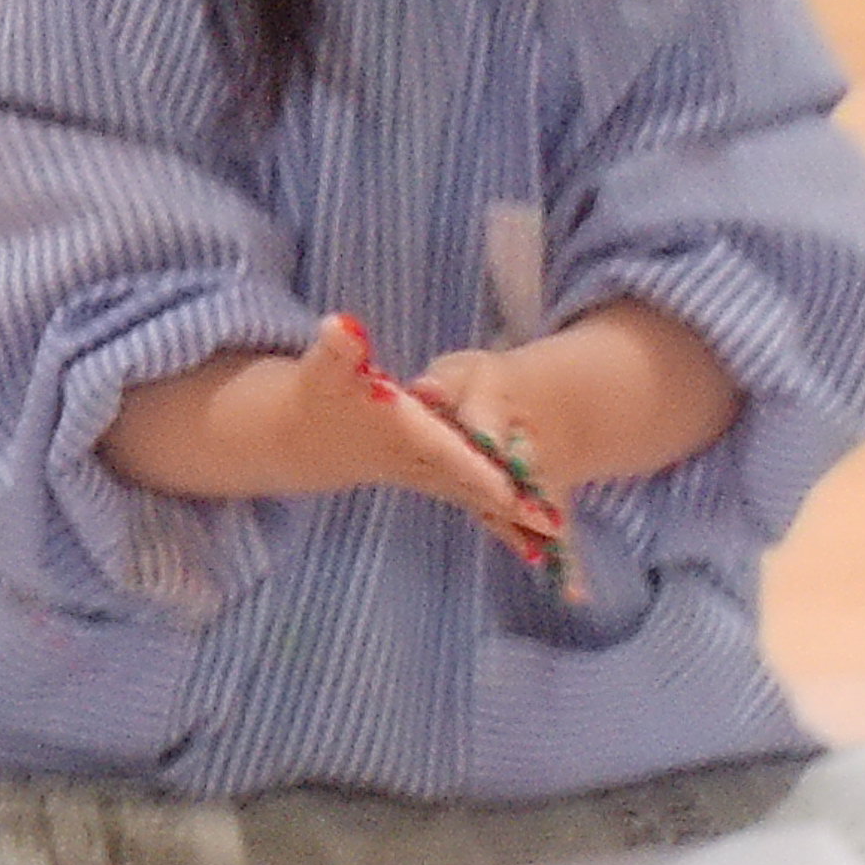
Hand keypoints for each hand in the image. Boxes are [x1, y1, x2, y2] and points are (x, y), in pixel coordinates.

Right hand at [314, 317, 560, 549]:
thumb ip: (337, 352)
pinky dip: (503, 519)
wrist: (304, 440)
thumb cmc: (319, 396)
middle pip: (469, 483)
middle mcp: (417, 460)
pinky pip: (474, 501)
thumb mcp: (323, 369)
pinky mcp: (434, 478)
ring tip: (560, 532)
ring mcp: (426, 474)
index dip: (473, 467)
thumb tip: (342, 328)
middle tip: (552, 523)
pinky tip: (544, 537)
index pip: (442, 450)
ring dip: (511, 518)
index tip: (508, 490)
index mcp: (400, 431)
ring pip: (475, 498)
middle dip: (506, 504)